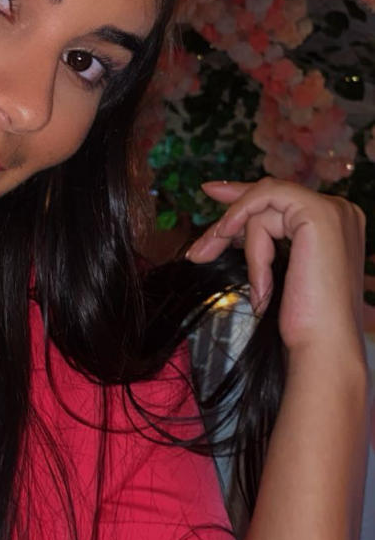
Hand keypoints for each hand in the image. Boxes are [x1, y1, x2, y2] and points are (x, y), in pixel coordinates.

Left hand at [186, 178, 365, 365]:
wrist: (323, 346)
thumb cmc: (304, 321)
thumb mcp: (278, 269)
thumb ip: (264, 238)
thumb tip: (229, 222)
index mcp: (336, 222)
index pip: (280, 198)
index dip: (243, 197)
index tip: (211, 192)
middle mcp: (340, 210)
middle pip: (267, 197)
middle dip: (227, 223)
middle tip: (198, 251)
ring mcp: (333, 209)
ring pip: (261, 204)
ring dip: (242, 243)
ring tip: (239, 276)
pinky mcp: (318, 213)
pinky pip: (263, 203)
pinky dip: (245, 228)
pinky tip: (236, 248)